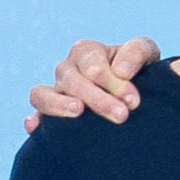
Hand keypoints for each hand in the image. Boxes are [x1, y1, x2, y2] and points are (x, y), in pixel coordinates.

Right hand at [23, 37, 162, 132]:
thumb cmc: (138, 71)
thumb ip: (137, 52)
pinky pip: (35, 115)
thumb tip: (121, 71)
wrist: (133, 95)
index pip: (92, 63)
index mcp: (87, 52)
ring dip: (59, 104)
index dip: (113, 81)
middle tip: (121, 115)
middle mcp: (67, 70)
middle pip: (72, 81)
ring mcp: (56, 92)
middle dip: (98, 98)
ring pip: (43, 94)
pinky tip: (35, 128)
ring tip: (79, 112)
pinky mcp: (50, 114)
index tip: (133, 101)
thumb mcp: (146, 53)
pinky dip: (34, 120)